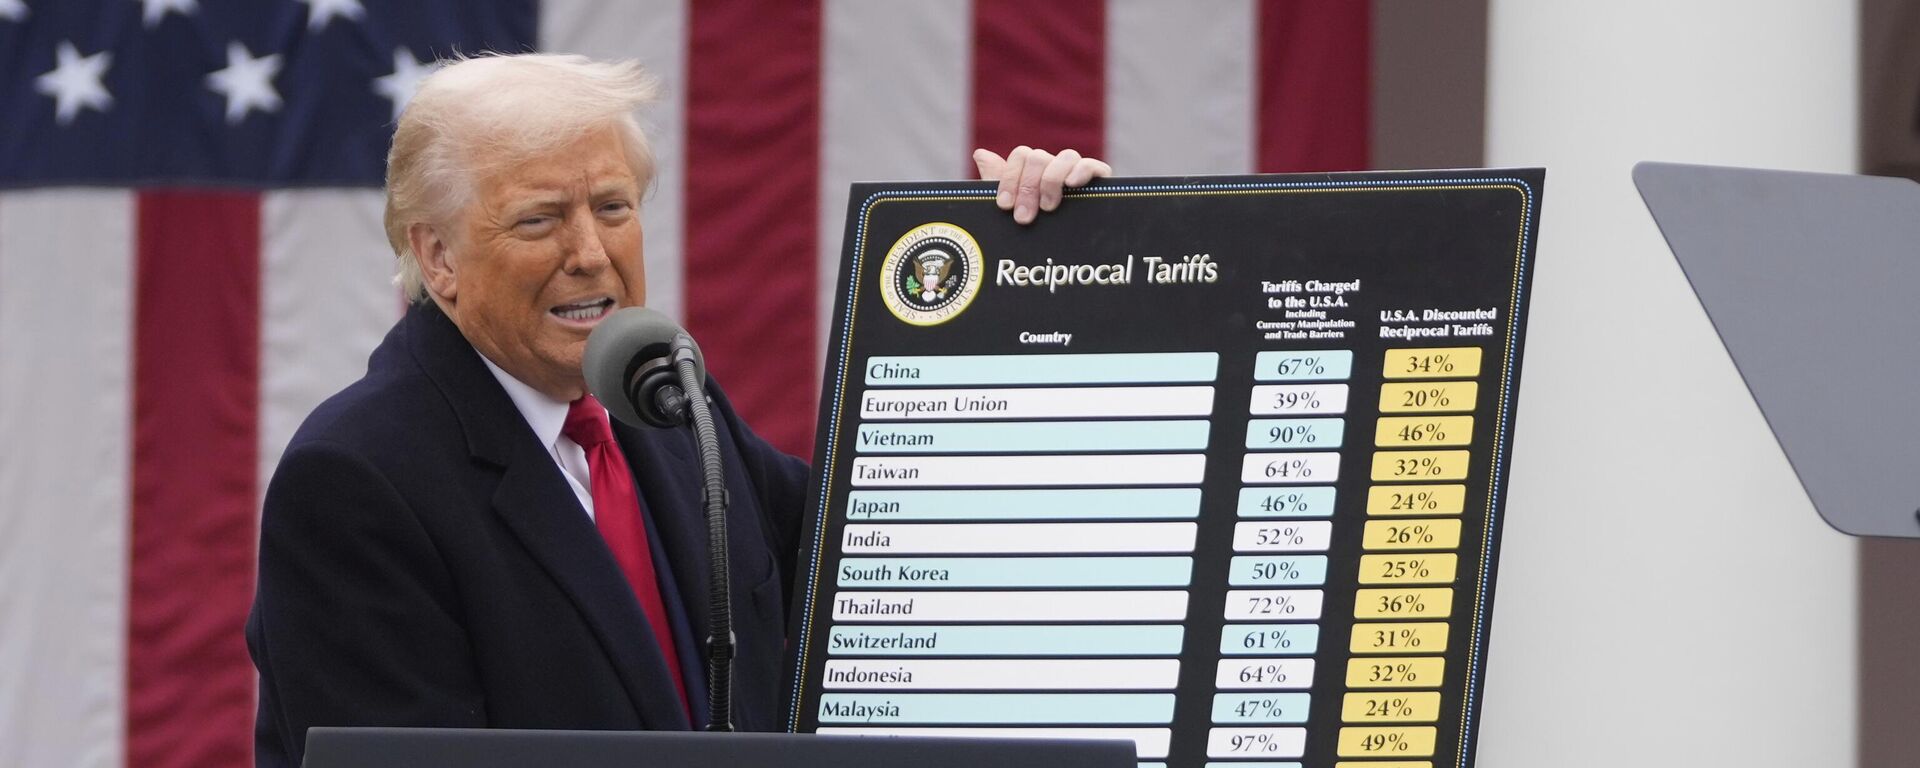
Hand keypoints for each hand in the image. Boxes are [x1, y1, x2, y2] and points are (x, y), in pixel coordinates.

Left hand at [973, 146, 1112, 224]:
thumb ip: (997, 183)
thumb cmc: (1037, 234)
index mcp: (1034, 172)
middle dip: (1027, 187)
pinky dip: (1081, 171)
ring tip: (1048, 207)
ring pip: (1065, 156)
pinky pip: (1092, 165)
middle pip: (1038, 157)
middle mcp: (1055, 168)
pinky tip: (1072, 185)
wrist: (1069, 257)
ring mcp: (1078, 174)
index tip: (1004, 205)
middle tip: (1024, 217)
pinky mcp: (1100, 184)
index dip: (1010, 178)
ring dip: (1051, 180)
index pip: (1021, 156)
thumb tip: (979, 154)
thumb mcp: (1014, 211)